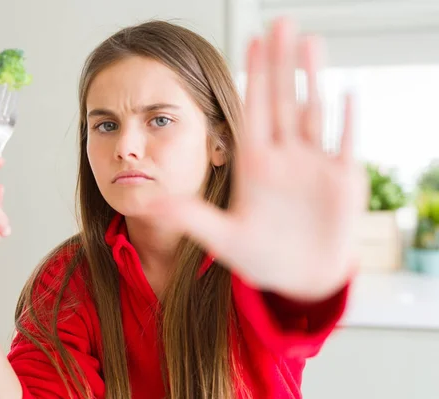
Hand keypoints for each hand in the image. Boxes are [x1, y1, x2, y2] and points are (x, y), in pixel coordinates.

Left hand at [153, 18, 366, 300]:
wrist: (298, 278)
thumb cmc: (261, 256)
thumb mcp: (222, 238)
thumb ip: (190, 217)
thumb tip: (148, 203)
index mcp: (254, 165)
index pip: (252, 110)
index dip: (252, 77)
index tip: (250, 40)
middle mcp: (284, 157)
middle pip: (282, 100)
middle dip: (280, 62)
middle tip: (280, 22)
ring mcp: (314, 166)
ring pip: (314, 113)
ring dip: (312, 79)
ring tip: (309, 42)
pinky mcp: (342, 182)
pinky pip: (344, 143)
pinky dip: (346, 119)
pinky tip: (347, 91)